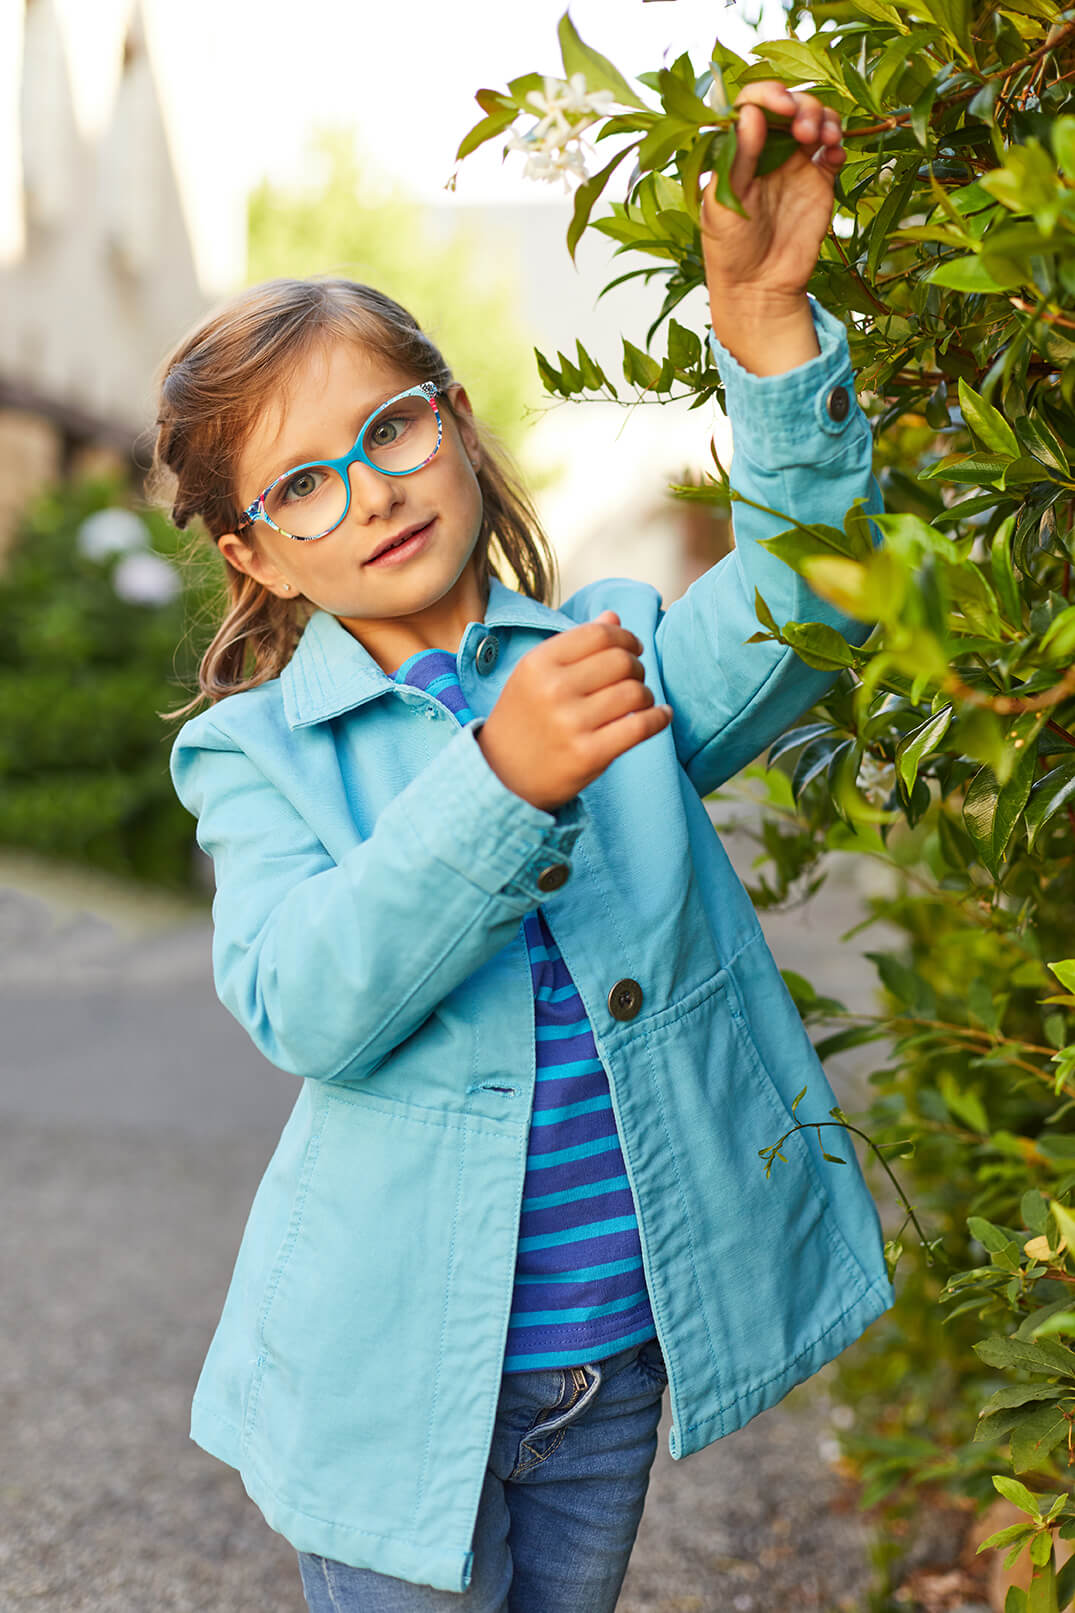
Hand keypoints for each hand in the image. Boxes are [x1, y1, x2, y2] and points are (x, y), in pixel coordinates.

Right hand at [476, 610, 671, 812]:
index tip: (633, 648)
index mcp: (539, 663)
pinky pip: (641, 726)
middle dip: (637, 667)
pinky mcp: (588, 755)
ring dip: (647, 694)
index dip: (625, 637)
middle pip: (621, 661)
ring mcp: (570, 724)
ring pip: (635, 692)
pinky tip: (661, 715)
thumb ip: (575, 645)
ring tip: (641, 702)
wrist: (502, 776)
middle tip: (634, 679)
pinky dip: (659, 718)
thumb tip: (614, 617)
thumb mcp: (537, 675)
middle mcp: (553, 689)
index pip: (599, 634)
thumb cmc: (525, 719)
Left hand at [701, 81, 845, 310]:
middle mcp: (767, 151)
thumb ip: (738, 157)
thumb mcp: (725, 202)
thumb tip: (751, 112)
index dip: (769, 95)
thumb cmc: (730, 249)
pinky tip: (833, 158)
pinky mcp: (819, 181)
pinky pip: (833, 151)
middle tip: (804, 132)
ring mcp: (794, 164)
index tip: (782, 107)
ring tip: (823, 140)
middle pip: (790, 105)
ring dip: (824, 119)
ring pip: (815, 121)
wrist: (759, 288)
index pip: (752, 104)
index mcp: (738, 150)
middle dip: (802, 106)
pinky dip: (838, 145)